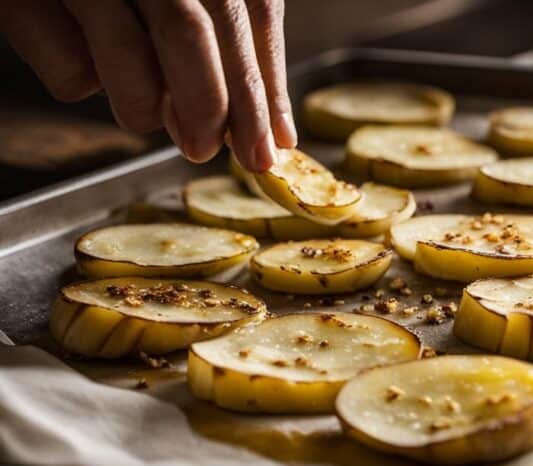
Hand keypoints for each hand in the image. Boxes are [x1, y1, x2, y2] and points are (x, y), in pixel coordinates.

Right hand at [0, 0, 296, 170]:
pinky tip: (82, 62)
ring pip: (127, 47)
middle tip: (209, 151)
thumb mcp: (186, 7)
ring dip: (145, 103)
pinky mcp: (23, 0)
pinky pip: (71, 68)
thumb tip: (275, 132)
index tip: (273, 143)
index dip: (264, 83)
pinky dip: (84, 84)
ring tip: (146, 115)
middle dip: (211, 104)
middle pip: (189, 28)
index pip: (249, 9)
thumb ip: (229, 52)